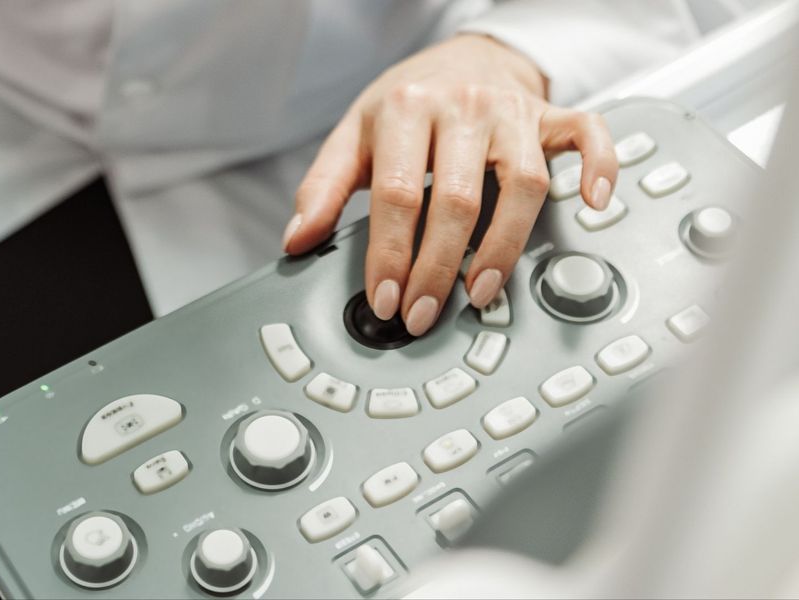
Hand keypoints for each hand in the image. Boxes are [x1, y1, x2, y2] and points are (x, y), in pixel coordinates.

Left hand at [283, 34, 616, 335]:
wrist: (460, 55)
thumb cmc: (405, 102)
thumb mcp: (353, 136)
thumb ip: (323, 188)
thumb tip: (297, 240)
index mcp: (405, 111)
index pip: (395, 193)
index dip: (390, 253)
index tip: (385, 298)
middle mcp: (462, 108)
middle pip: (456, 199)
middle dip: (437, 267)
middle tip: (423, 313)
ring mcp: (511, 113)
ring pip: (521, 183)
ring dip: (503, 245)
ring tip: (481, 291)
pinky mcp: (550, 116)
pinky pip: (587, 134)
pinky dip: (598, 167)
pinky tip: (594, 204)